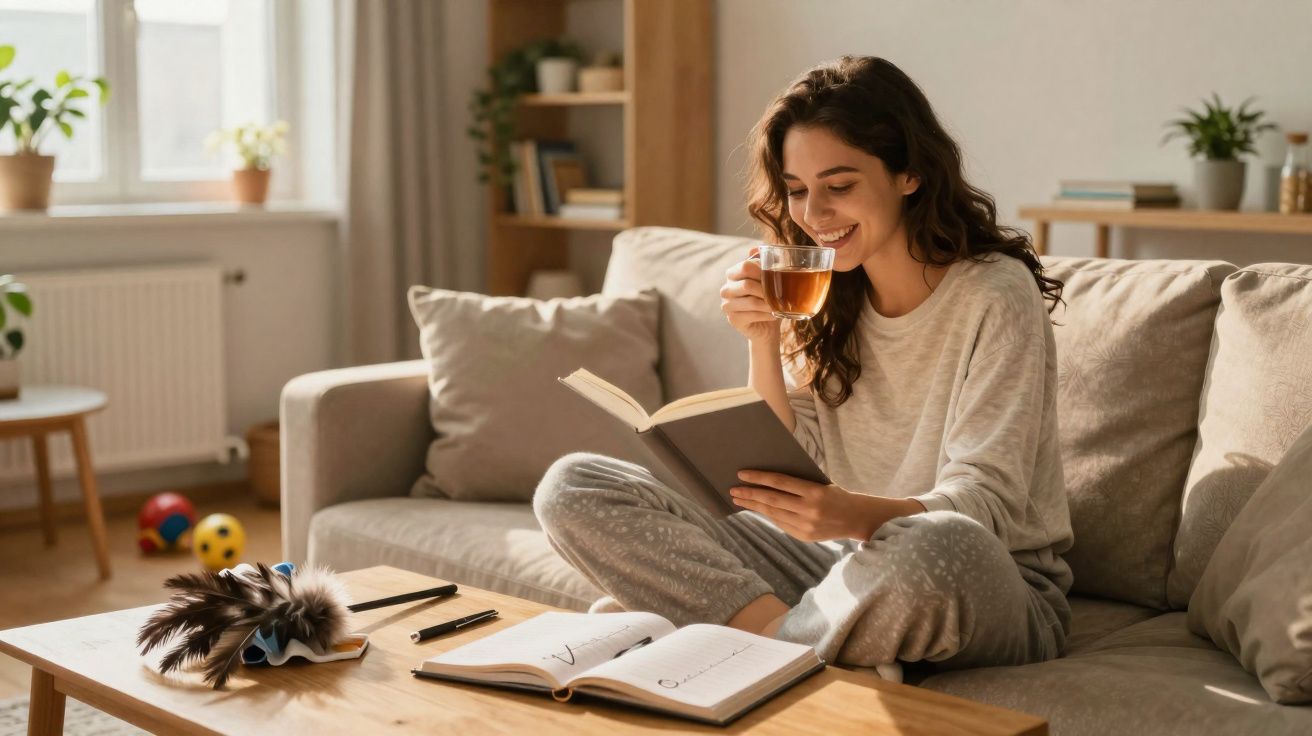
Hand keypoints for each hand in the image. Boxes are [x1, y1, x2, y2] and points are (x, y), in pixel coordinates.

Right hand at [720, 246, 779, 344]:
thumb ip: (764, 261)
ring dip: (769, 304)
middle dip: (767, 290)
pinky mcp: (733, 320)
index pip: (745, 266)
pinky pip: (752, 315)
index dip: (763, 270)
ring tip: (779, 305)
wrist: (768, 326)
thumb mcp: (770, 278)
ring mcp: (727, 305)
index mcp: (733, 274)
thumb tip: (755, 247)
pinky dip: (767, 315)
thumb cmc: (769, 298)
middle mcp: (726, 288)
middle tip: (781, 293)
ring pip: (751, 301)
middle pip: (747, 284)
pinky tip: (774, 315)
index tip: (776, 276)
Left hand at [729, 470, 924, 541]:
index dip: (759, 478)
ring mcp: (806, 525)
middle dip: (750, 494)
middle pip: (772, 500)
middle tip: (732, 489)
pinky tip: (757, 510)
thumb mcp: (821, 484)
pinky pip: (781, 524)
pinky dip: (768, 516)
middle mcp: (809, 509)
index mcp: (814, 491)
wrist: (859, 519)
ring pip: (773, 514)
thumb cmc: (837, 496)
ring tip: (739, 500)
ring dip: (754, 506)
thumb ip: (799, 484)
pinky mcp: (805, 536)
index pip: (780, 482)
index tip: (742, 474)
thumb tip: (768, 480)